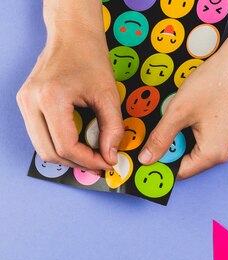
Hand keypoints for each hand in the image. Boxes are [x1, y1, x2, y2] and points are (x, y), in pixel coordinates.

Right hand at [17, 0, 120, 170]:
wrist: (72, 35)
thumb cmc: (90, 58)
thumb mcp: (109, 95)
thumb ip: (112, 128)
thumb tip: (110, 156)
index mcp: (51, 98)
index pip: (66, 146)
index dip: (89, 160)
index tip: (108, 163)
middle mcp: (31, 102)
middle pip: (50, 152)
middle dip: (78, 163)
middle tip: (102, 164)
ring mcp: (24, 103)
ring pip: (42, 148)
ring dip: (68, 158)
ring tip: (93, 157)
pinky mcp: (26, 103)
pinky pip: (40, 136)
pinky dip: (59, 146)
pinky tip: (80, 146)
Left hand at [138, 0, 227, 178]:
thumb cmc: (215, 83)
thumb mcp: (178, 111)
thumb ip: (160, 138)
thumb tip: (147, 159)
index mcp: (214, 153)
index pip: (181, 172)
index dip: (162, 162)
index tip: (149, 152)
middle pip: (192, 162)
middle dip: (175, 147)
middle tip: (167, 125)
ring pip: (201, 151)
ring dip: (187, 138)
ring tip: (185, 116)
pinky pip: (213, 142)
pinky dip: (200, 133)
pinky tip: (197, 115)